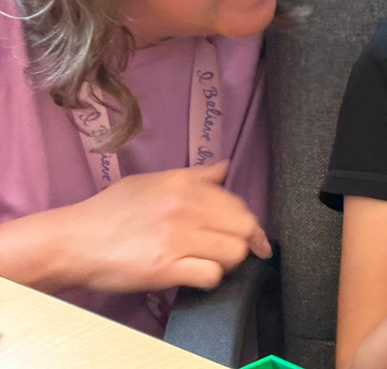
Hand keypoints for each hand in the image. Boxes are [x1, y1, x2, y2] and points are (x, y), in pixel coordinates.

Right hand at [62, 160, 270, 292]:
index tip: (251, 235)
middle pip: (243, 226)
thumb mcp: (153, 181)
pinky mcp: (166, 268)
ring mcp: (177, 238)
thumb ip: (194, 176)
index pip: (237, 202)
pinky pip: (210, 275)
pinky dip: (210, 278)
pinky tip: (197, 274)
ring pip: (233, 252)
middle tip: (236, 251)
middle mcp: (185, 207)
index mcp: (184, 184)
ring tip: (212, 261)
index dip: (248, 221)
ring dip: (228, 261)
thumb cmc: (111, 210)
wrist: (75, 241)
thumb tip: (225, 168)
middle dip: (246, 241)